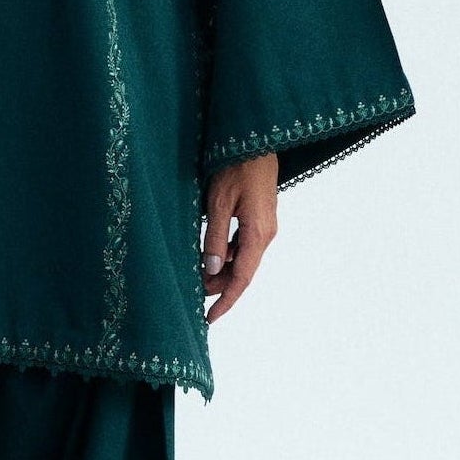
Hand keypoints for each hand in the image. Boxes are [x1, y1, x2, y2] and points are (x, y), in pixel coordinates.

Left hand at [201, 153, 277, 322]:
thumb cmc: (236, 167)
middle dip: (220, 287)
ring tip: (198, 277)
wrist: (255, 141)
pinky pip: (244, 245)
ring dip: (222, 271)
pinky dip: (227, 255)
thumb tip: (210, 270)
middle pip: (243, 272)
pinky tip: (210, 255)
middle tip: (193, 295)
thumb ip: (214, 238)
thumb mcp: (218, 203)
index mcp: (258, 234)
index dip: (225, 301)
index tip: (210, 318)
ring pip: (243, 259)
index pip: (241, 278)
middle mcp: (266, 234)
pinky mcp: (260, 218)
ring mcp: (265, 227)